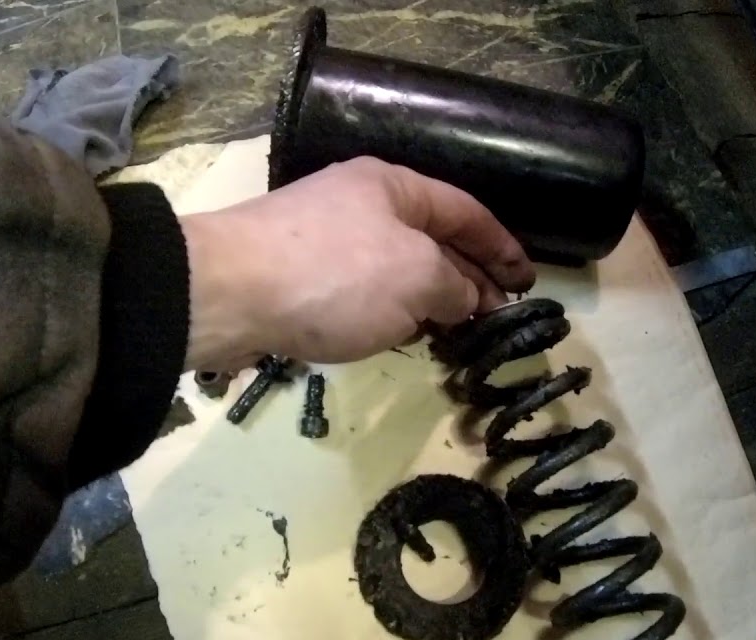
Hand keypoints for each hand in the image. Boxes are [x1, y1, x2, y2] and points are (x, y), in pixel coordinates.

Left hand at [179, 157, 535, 370]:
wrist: (228, 293)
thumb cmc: (335, 274)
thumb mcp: (416, 277)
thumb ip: (456, 287)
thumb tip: (469, 300)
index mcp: (393, 185)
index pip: (466, 211)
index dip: (501, 247)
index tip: (527, 282)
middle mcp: (360, 204)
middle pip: (431, 240)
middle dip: (467, 278)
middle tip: (497, 318)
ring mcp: (326, 241)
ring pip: (395, 271)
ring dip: (428, 301)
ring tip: (457, 336)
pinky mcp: (299, 279)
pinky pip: (361, 294)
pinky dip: (389, 314)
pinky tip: (401, 338)